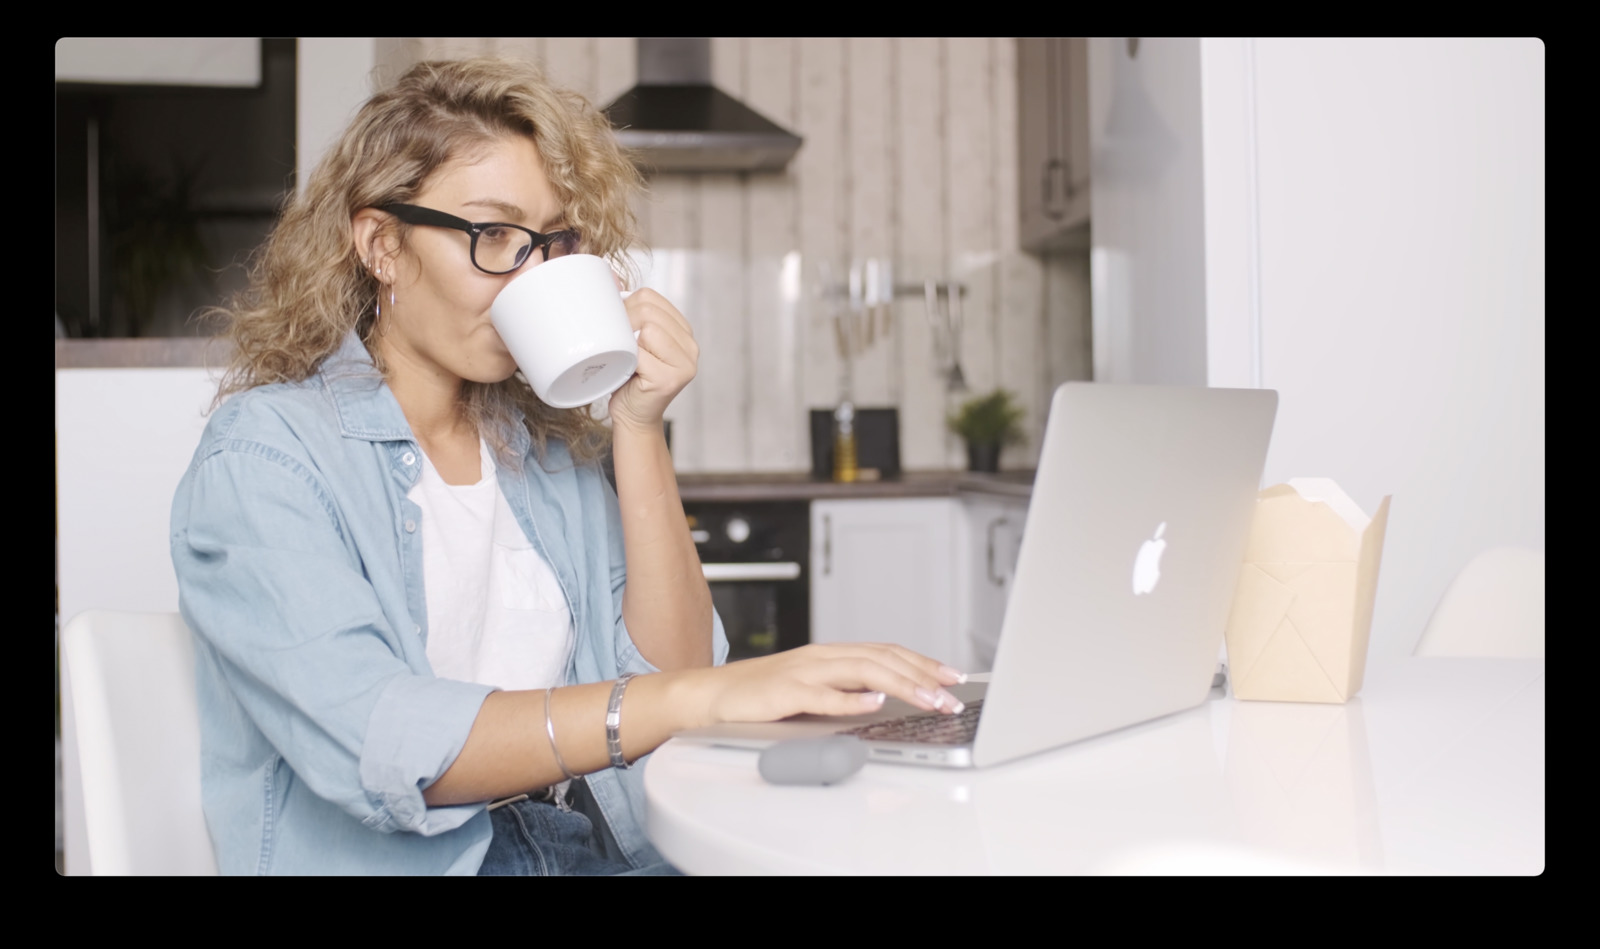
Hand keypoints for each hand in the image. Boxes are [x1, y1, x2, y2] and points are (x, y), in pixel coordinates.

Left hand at [607, 287, 697, 433]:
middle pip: (648, 311)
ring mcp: (685, 363)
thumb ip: (629, 311)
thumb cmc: (629, 378)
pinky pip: (641, 354)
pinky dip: (627, 361)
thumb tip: (609, 275)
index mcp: (682, 330)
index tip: (616, 324)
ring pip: (647, 329)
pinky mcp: (672, 378)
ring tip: (625, 358)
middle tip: (613, 342)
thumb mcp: (632, 340)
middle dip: (623, 321)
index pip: (650, 297)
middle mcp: (691, 345)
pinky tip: (629, 372)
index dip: (625, 305)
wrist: (633, 417)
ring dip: (626, 342)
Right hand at [698, 643, 967, 725]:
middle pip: (883, 659)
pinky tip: (874, 703)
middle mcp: (822, 657)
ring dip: (901, 686)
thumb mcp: (812, 687)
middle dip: (923, 677)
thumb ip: (845, 689)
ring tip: (928, 700)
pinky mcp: (785, 693)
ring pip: (863, 672)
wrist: (711, 695)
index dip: (923, 662)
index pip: (887, 651)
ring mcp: (804, 672)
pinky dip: (851, 700)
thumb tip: (887, 698)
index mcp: (831, 654)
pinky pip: (823, 695)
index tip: (953, 677)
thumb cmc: (761, 695)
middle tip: (952, 696)